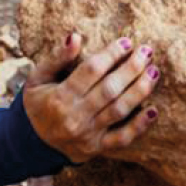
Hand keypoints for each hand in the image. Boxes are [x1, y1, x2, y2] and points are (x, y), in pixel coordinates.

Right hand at [23, 33, 159, 162]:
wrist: (31, 141)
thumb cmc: (37, 102)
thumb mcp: (37, 77)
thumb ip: (56, 58)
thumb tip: (75, 37)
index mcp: (60, 96)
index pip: (91, 70)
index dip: (111, 54)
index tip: (126, 42)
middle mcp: (75, 116)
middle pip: (110, 89)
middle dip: (131, 68)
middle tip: (146, 52)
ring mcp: (88, 134)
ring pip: (120, 110)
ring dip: (140, 90)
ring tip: (153, 72)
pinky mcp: (97, 148)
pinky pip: (123, 138)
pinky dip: (140, 125)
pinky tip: (154, 110)